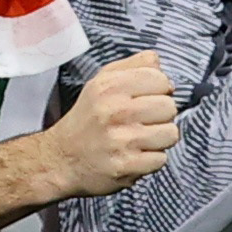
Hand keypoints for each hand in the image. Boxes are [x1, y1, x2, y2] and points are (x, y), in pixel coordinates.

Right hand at [34, 49, 179, 199]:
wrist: (61, 158)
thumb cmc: (87, 119)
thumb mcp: (101, 82)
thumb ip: (134, 66)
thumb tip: (164, 73)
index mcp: (110, 86)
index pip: (161, 79)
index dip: (159, 90)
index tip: (146, 99)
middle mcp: (115, 110)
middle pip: (170, 107)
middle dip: (161, 116)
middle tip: (142, 122)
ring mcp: (121, 140)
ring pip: (170, 134)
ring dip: (159, 139)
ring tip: (140, 139)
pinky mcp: (125, 165)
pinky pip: (161, 159)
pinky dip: (151, 160)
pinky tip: (135, 155)